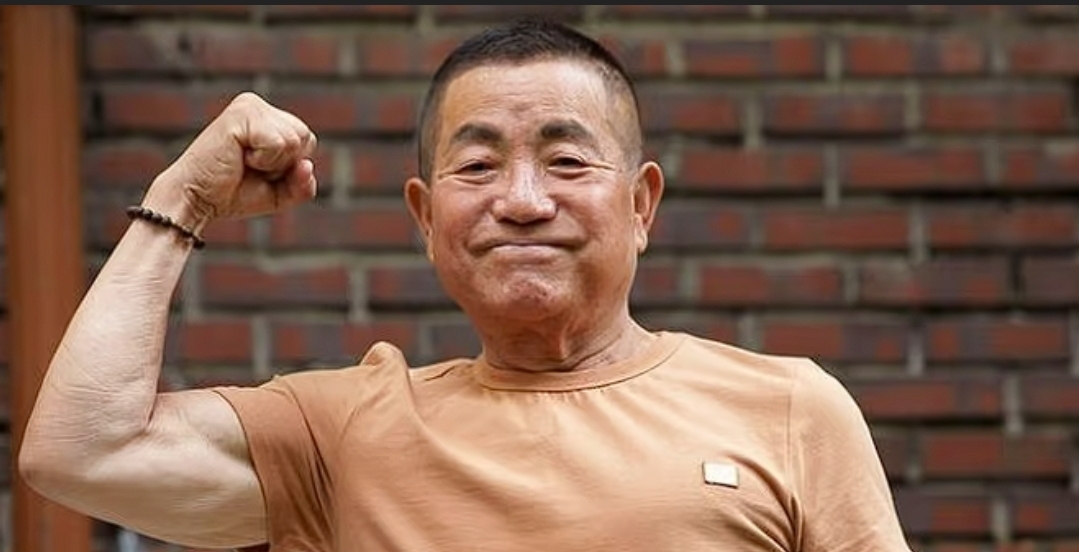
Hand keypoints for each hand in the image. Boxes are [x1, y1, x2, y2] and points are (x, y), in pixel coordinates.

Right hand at [146, 91, 318, 226]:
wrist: (196, 199)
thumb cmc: (233, 193)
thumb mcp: (279, 193)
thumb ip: (302, 184)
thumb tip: (307, 165)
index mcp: (266, 116)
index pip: (307, 140)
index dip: (289, 166)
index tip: (258, 170)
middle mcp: (257, 105)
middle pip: (305, 137)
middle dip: (283, 165)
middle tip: (250, 167)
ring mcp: (249, 105)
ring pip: (294, 140)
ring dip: (272, 164)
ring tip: (243, 161)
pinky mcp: (241, 113)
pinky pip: (279, 143)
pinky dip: (264, 160)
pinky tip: (238, 156)